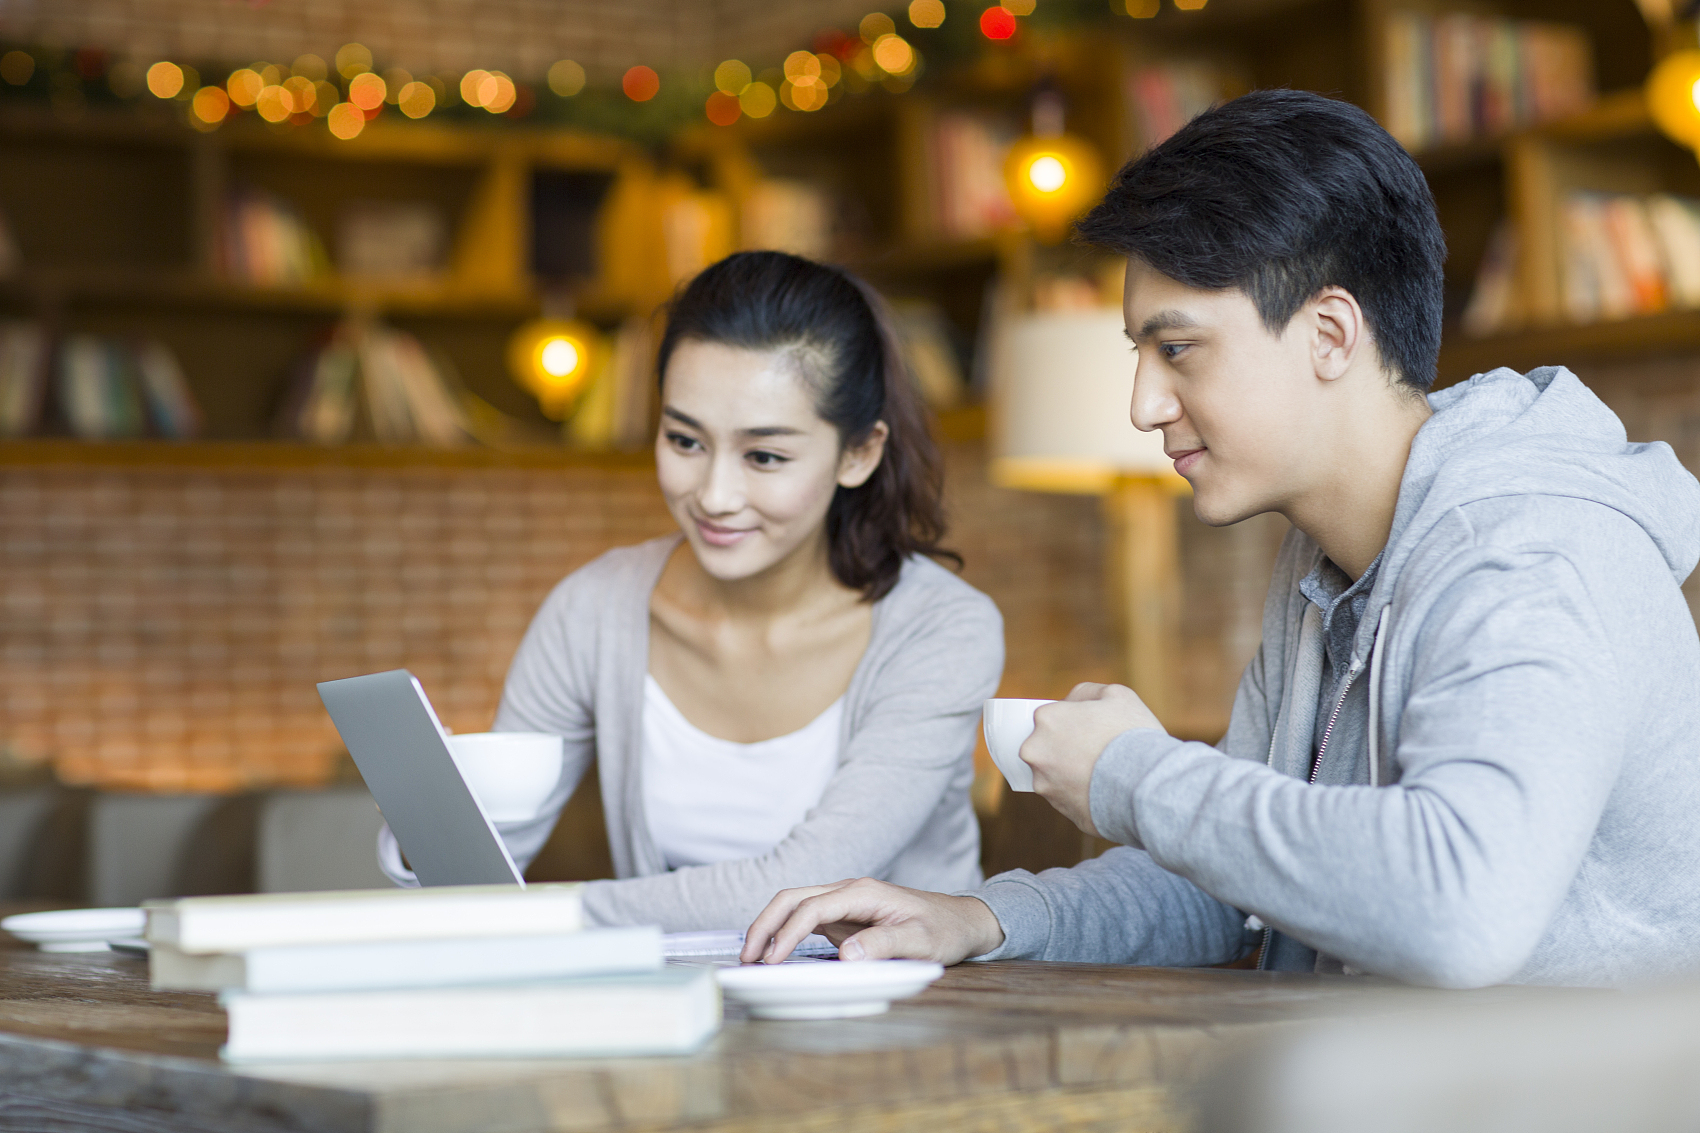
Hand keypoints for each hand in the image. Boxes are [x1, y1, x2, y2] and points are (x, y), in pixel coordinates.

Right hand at [739, 877, 1003, 964]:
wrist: (961, 921)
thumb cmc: (944, 929)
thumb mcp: (921, 940)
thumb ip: (884, 944)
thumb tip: (846, 955)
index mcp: (862, 892)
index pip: (812, 908)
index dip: (787, 933)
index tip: (771, 960)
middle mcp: (848, 892)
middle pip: (793, 898)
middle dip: (765, 924)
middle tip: (746, 956)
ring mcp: (845, 903)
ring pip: (795, 906)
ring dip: (771, 927)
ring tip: (753, 956)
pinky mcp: (845, 917)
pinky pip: (807, 920)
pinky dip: (785, 933)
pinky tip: (775, 952)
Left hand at [1022, 683, 1162, 836]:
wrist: (1147, 785)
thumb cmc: (1132, 734)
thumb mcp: (1115, 694)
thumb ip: (1085, 694)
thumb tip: (1072, 704)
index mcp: (1046, 719)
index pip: (1050, 717)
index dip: (1072, 721)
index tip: (1091, 727)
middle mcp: (1035, 752)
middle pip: (1047, 747)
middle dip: (1067, 749)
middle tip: (1098, 750)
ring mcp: (1045, 784)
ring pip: (1056, 775)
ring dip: (1073, 774)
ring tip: (1106, 773)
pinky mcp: (1061, 811)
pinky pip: (1071, 799)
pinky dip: (1084, 795)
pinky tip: (1108, 790)